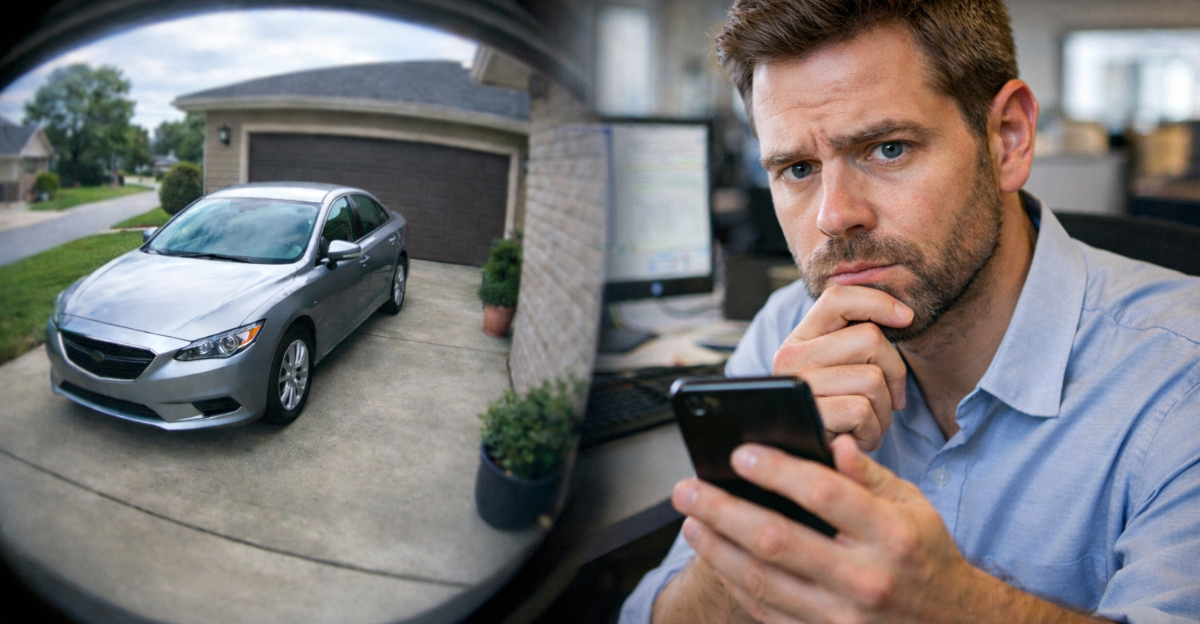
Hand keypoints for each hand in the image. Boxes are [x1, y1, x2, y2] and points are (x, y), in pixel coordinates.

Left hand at [672, 436, 979, 623]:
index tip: (739, 453)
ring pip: (762, 580)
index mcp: (891, 535)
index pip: (824, 494)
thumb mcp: (913, 507)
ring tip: (689, 521)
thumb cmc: (924, 555)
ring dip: (716, 548)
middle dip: (722, 510)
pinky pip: (767, 610)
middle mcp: (866, 579)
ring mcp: (843, 617)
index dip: (777, 471)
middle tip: (687, 489)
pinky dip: (734, 582)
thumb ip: (869, 475)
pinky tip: (716, 556)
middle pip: (777, 539)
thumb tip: (832, 442)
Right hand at [772, 285, 911, 450]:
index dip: (878, 301)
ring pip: (872, 378)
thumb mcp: (841, 373)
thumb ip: (858, 342)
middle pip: (870, 339)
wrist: (810, 463)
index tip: (906, 318)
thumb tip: (905, 315)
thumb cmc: (836, 415)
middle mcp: (790, 357)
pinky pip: (862, 410)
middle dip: (894, 372)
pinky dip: (872, 431)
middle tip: (888, 398)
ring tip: (868, 422)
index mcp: (799, 339)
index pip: (838, 298)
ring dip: (884, 409)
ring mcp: (799, 385)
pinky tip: (859, 438)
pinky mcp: (810, 414)